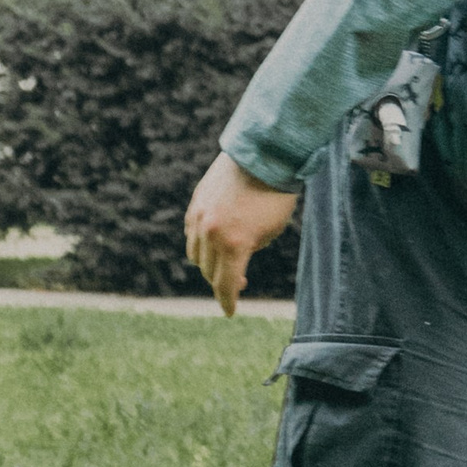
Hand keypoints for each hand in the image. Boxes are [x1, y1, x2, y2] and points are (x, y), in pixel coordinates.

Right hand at [185, 152, 299, 316]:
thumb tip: (235, 262)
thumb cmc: (275, 195)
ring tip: (224, 262)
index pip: (226, 285)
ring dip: (208, 264)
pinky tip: (214, 242)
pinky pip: (191, 233)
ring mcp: (199, 217)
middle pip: (209, 272)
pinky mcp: (194, 204)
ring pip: (195, 254)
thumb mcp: (270, 232)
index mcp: (234, 244)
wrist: (264, 155)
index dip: (228, 302)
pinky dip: (200, 243)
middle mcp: (211, 233)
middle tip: (237, 283)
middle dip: (222, 282)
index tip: (230, 312)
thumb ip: (249, 250)